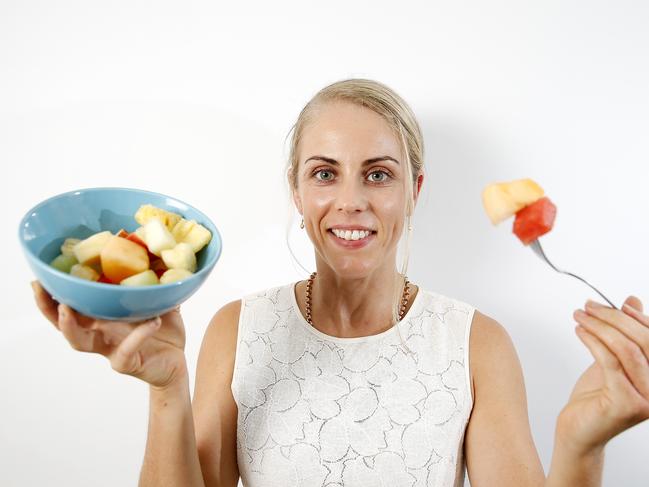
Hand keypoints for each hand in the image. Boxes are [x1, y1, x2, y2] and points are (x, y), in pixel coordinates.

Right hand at [31, 280, 187, 389]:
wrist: (176, 361)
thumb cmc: (163, 331)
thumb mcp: (159, 302)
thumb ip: (155, 282)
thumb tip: (159, 252)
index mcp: (103, 316)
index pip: (72, 303)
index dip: (53, 292)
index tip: (41, 274)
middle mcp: (100, 333)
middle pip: (62, 323)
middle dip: (47, 306)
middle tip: (38, 287)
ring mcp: (109, 349)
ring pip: (79, 342)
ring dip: (69, 326)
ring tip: (67, 308)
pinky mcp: (125, 363)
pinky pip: (126, 349)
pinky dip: (139, 334)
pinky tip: (153, 321)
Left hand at [557, 295, 648, 455]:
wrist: (580, 430)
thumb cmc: (597, 396)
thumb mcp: (614, 359)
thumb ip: (625, 334)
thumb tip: (632, 301)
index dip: (638, 318)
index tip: (616, 305)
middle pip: (644, 340)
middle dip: (614, 318)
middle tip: (589, 307)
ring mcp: (647, 398)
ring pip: (626, 348)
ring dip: (600, 326)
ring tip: (580, 316)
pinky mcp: (627, 404)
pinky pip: (610, 361)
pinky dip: (592, 340)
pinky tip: (579, 331)